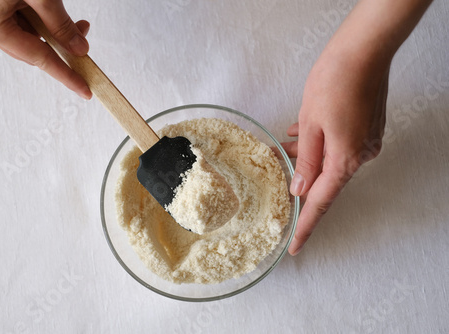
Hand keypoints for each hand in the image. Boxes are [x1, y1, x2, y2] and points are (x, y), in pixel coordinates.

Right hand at [0, 0, 91, 98]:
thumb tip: (79, 48)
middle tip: (84, 37)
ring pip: (33, 37)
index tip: (84, 89)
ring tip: (75, 22)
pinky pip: (27, 23)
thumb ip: (62, 25)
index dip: (66, 75)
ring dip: (56, 32)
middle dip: (62, 46)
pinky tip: (56, 13)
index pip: (40, 59)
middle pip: (34, 50)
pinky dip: (46, 21)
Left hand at [283, 45, 389, 255]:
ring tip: (283, 145)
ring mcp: (365, 141)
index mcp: (345, 159)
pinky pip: (338, 146)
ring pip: (329, 160)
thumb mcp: (310, 123)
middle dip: (299, 179)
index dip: (305, 226)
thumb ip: (305, 160)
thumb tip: (300, 189)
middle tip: (278, 177)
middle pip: (324, 181)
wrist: (363, 50)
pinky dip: (318, 144)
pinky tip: (300, 132)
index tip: (295, 247)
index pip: (319, 203)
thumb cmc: (334, 82)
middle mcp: (360, 155)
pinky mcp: (366, 128)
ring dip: (306, 157)